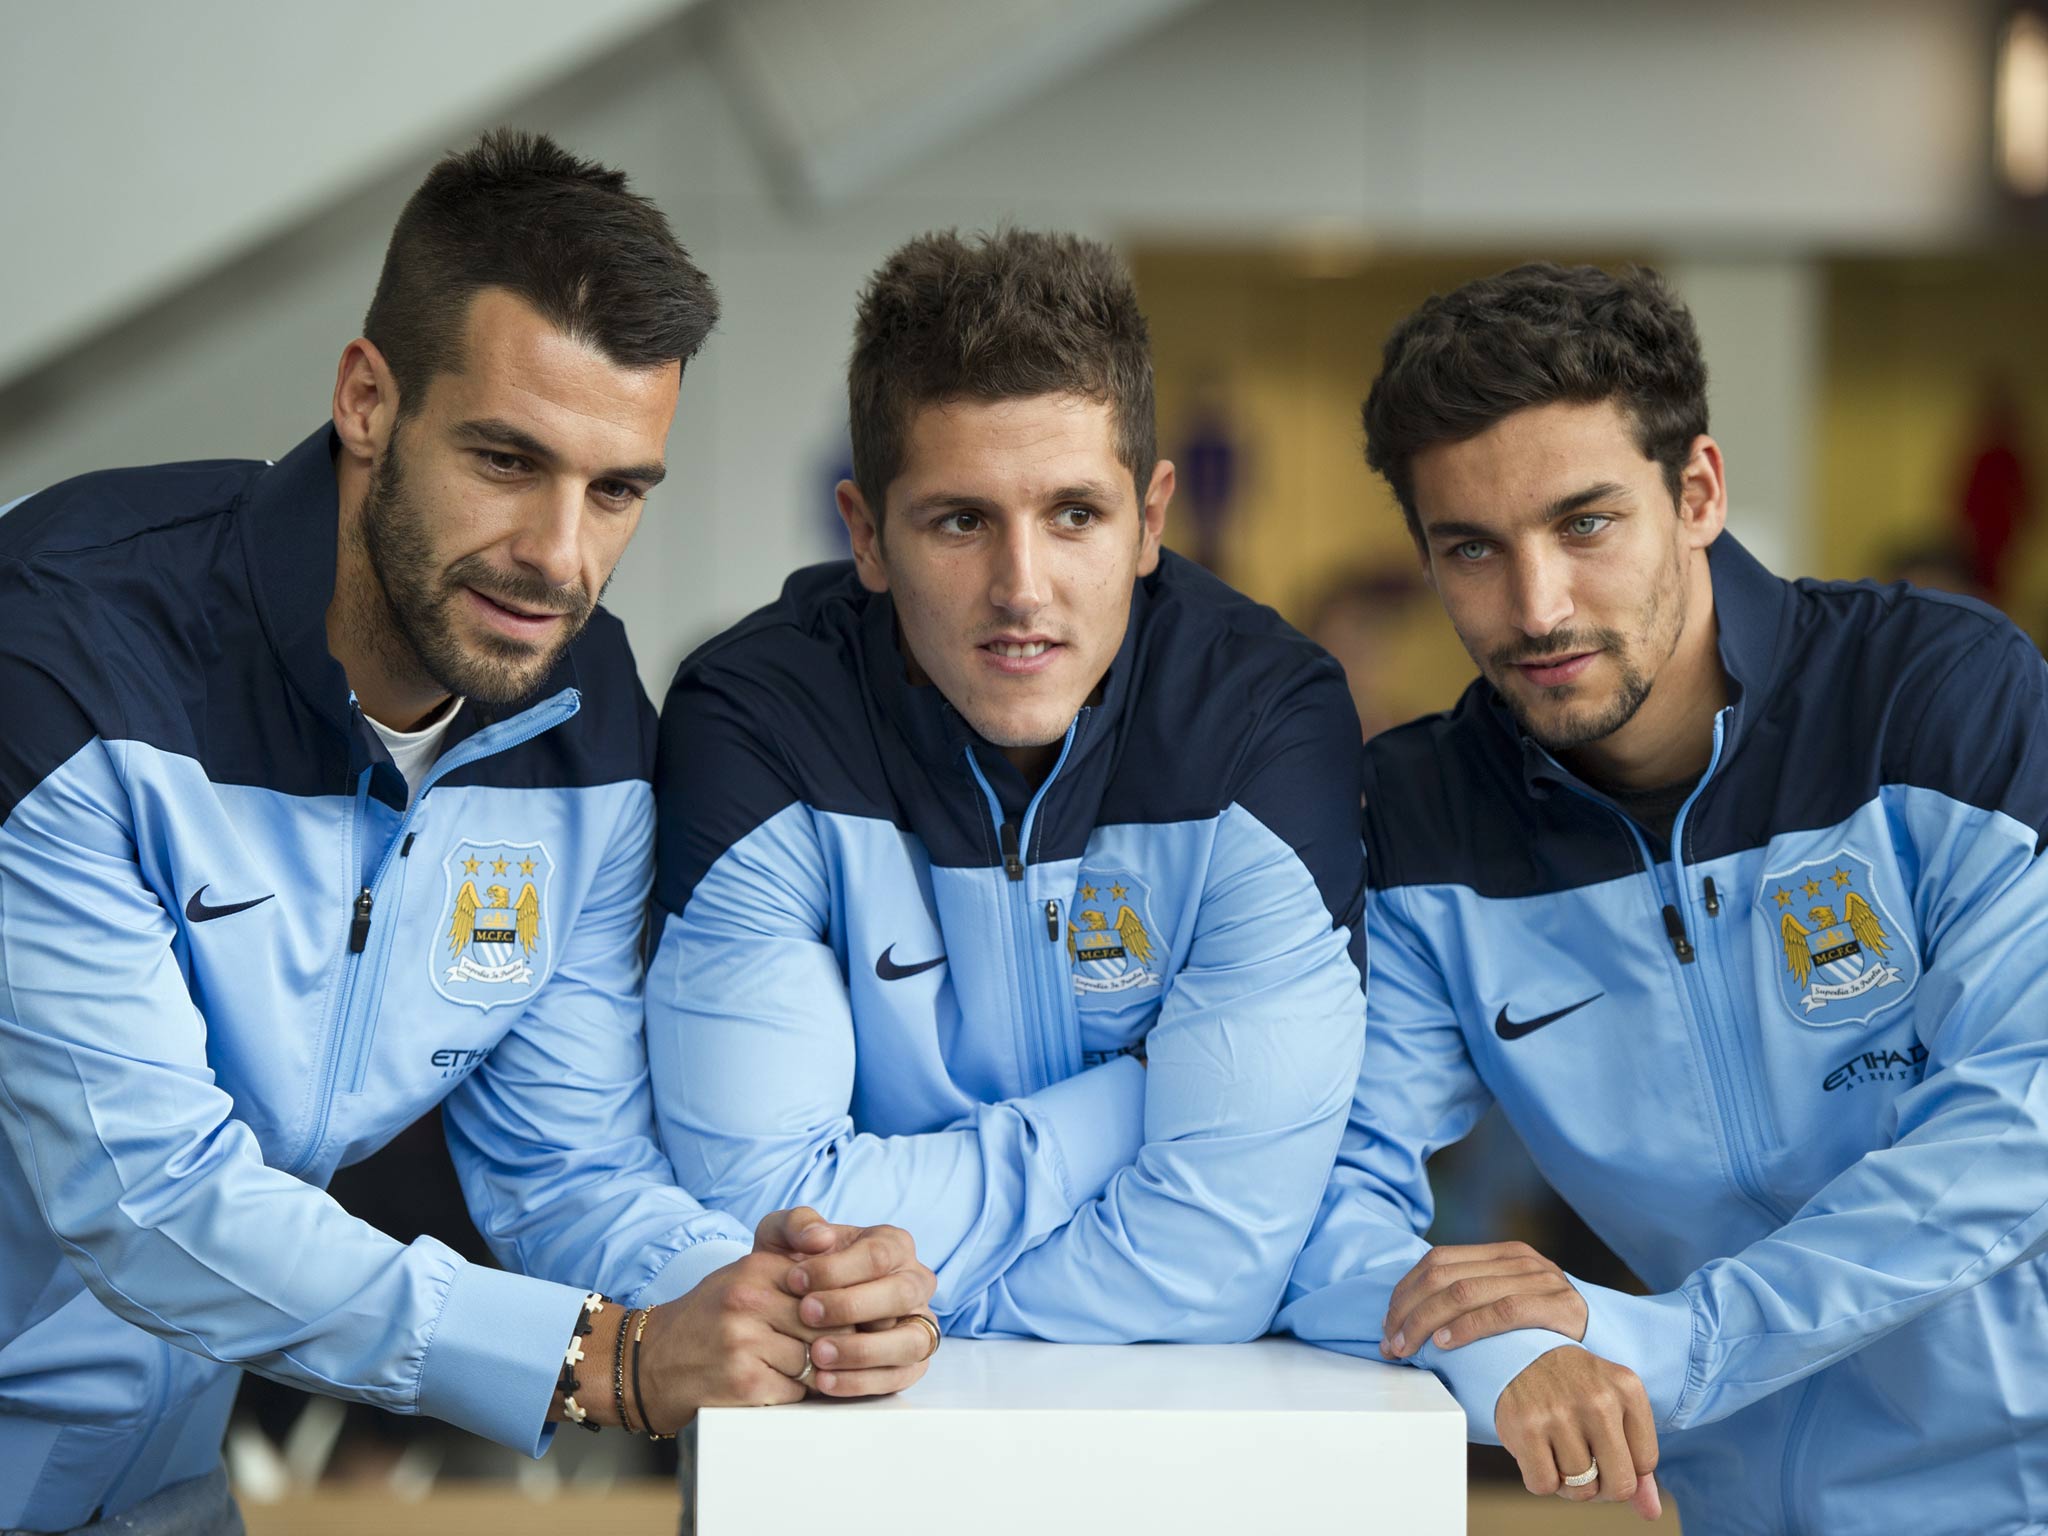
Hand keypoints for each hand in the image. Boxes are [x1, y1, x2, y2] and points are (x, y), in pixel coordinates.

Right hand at [631, 1252, 822, 1430]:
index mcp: (754, 1268)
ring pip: (815, 1359)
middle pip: (826, 1323)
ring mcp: (745, 1341)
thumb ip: (788, 1275)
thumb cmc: (704, 1320)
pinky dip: (793, 1393)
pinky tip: (775, 1386)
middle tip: (829, 1352)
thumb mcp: (739, 1278)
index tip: (840, 1320)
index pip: (826, 1284)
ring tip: (796, 1370)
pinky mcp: (745, 1382)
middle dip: (833, 1342)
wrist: (647, 1363)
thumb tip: (849, 1285)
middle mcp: (749, 1300)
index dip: (839, 1307)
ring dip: (814, 1371)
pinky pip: (796, 1389)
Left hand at [755, 1207, 940, 1397]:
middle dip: (851, 1306)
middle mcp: (914, 1282)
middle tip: (806, 1314)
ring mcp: (918, 1324)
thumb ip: (797, 1224)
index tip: (795, 1280)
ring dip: (863, 1350)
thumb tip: (819, 1237)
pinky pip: (900, 1377)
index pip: (877, 1254)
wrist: (790, 1307)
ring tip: (818, 1354)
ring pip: (910, 1340)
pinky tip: (825, 1381)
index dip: (836, 1269)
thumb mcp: (785, 1237)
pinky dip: (862, 1382)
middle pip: (900, 1294)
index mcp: (893, 1245)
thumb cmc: (795, 1267)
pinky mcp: (911, 1363)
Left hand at [1381, 1241, 1584, 1357]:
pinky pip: (1502, 1312)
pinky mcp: (1558, 1305)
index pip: (1436, 1261)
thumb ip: (1471, 1299)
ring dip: (1426, 1323)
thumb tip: (1407, 1319)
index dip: (1405, 1292)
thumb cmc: (1546, 1329)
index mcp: (1500, 1253)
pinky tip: (1445, 1344)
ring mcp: (1539, 1279)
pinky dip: (1467, 1328)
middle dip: (1408, 1311)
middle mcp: (1517, 1259)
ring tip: (1408, 1348)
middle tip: (1391, 1344)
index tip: (1387, 1324)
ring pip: (1464, 1292)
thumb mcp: (1510, 1301)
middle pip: (1443, 1276)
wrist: (1610, 1337)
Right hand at [1496, 1346, 1661, 1520]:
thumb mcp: (1615, 1406)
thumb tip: (1651, 1512)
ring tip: (1559, 1450)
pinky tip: (1539, 1451)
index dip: (1625, 1466)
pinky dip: (1541, 1478)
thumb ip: (1637, 1459)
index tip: (1606, 1447)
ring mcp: (1559, 1413)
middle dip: (1602, 1485)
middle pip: (1619, 1485)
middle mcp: (1597, 1399)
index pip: (1645, 1463)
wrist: (1519, 1353)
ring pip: (1581, 1490)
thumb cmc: (1575, 1388)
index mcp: (1627, 1388)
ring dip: (1569, 1482)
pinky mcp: (1525, 1427)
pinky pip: (1544, 1485)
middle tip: (1586, 1461)